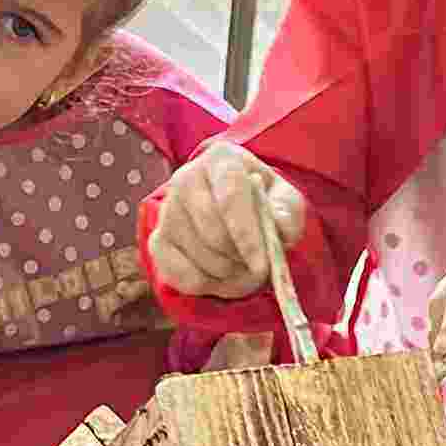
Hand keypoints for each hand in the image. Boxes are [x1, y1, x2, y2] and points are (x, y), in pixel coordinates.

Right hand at [146, 141, 303, 301]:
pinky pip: (182, 276)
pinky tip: (223, 276)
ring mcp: (167, 211)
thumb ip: (287, 212)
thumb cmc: (262, 203)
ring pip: (200, 258)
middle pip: (213, 232)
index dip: (247, 234)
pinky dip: (208, 286)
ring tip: (245, 271)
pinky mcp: (157, 241)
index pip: (230, 197)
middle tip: (260, 270)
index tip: (263, 264)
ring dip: (229, 276)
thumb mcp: (285, 201)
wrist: (232, 211)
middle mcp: (185, 179)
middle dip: (240, 260)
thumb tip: (279, 226)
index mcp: (221, 160)